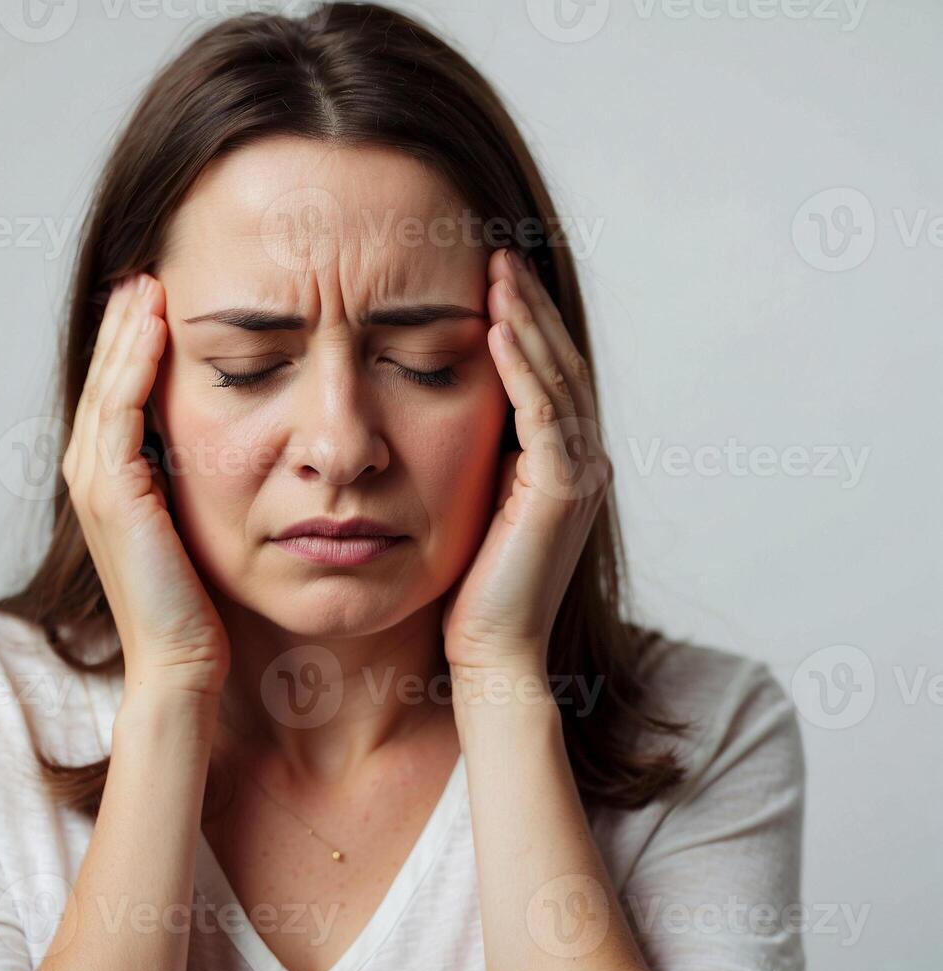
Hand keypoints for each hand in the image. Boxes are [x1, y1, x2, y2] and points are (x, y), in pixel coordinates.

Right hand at [64, 271, 229, 696]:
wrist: (184, 662)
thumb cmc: (200, 602)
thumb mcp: (199, 522)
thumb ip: (195, 478)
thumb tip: (238, 437)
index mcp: (112, 477)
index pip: (119, 389)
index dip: (135, 339)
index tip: (164, 291)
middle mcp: (93, 473)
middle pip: (106, 376)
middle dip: (126, 321)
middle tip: (150, 265)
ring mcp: (97, 482)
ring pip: (108, 384)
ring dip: (127, 328)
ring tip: (150, 278)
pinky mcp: (113, 494)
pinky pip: (120, 411)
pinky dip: (134, 363)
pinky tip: (157, 324)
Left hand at [441, 249, 611, 674]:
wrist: (491, 651)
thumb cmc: (472, 587)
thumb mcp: (476, 504)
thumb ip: (483, 457)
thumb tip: (452, 409)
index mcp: (564, 463)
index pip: (549, 375)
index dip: (525, 324)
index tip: (493, 277)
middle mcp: (583, 462)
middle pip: (560, 364)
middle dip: (529, 306)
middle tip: (499, 253)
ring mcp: (578, 476)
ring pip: (555, 379)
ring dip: (525, 322)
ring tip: (497, 273)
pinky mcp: (561, 492)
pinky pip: (542, 415)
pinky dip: (522, 369)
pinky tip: (496, 329)